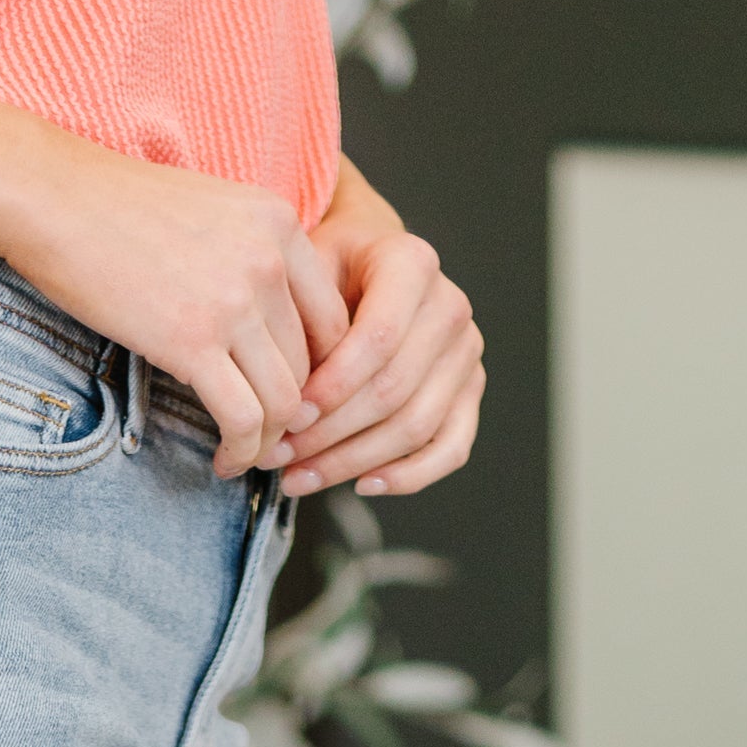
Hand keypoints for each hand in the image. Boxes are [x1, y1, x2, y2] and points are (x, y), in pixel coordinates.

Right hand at [0, 150, 347, 480]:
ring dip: (267, 442)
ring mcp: (235, 300)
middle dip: (291, 415)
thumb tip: (266, 326)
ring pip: (284, 401)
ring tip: (243, 455)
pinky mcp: (193, 340)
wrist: (52, 198)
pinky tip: (224, 460)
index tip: (288, 398)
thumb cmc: (116, 208)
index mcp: (279, 223)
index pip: (332, 319)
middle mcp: (269, 258)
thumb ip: (250, 257)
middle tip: (267, 440)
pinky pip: (244, 418)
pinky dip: (241, 451)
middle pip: (310, 366)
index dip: (317, 374)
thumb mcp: (210, 212)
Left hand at [279, 158, 484, 500]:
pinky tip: (361, 484)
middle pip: (394, 392)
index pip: (378, 340)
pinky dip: (407, 477)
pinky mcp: (469, 393)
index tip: (289, 416)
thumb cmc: (329, 269)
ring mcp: (465, 354)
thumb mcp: (305, 270)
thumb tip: (292, 405)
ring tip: (298, 477)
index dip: (333, 388)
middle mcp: (449, 308)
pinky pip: (450, 449)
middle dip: (330, 434)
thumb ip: (303, 323)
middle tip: (278, 456)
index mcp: (412, 265)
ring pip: (415, 428)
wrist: (366, 261)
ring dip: (352, 463)